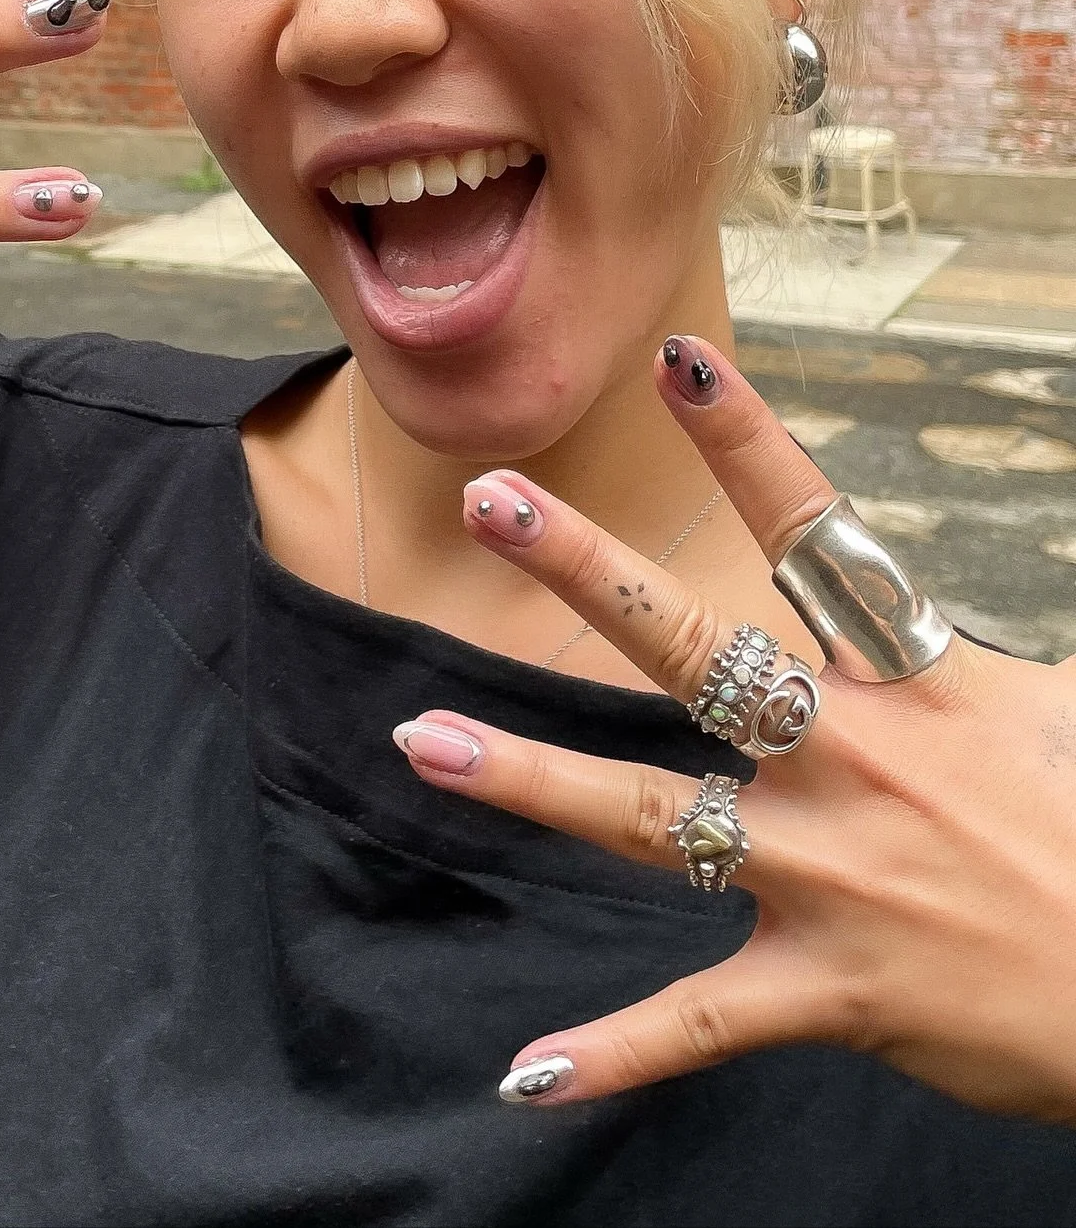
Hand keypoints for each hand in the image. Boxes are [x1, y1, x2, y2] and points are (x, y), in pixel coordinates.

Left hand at [392, 335, 1075, 1125]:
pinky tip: (522, 1075)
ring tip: (424, 741)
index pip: (821, 537)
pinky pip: (698, 1025)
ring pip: (652, 818)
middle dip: (589, 571)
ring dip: (531, 780)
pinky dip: (611, 1054)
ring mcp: (831, 873)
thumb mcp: (1069, 713)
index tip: (677, 361)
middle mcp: (855, 761)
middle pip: (699, 649)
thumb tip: (950, 622)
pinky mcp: (825, 988)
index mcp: (917, 683)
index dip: (748, 444)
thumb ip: (983, 658)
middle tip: (490, 499)